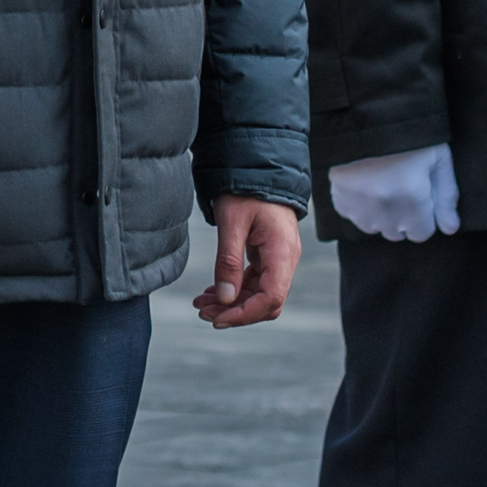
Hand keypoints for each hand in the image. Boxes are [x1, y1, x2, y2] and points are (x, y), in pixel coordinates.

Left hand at [194, 196, 301, 326]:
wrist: (257, 167)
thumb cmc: (246, 190)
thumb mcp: (232, 222)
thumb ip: (229, 261)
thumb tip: (225, 298)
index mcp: (282, 253)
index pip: (271, 298)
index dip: (245, 314)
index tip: (217, 319)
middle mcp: (286, 260)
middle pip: (266, 302)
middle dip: (235, 312)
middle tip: (202, 312)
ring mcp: (279, 259)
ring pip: (259, 294)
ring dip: (232, 302)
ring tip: (201, 304)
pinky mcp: (269, 256)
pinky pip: (255, 282)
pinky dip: (235, 289)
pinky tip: (212, 292)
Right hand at [328, 143, 459, 244]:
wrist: (364, 109)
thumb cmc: (408, 131)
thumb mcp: (438, 158)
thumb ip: (446, 195)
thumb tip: (450, 228)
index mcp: (412, 200)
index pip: (421, 233)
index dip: (424, 216)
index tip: (419, 196)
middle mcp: (384, 209)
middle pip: (397, 232)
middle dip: (402, 216)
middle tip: (399, 186)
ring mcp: (358, 205)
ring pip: (373, 227)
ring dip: (379, 214)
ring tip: (380, 185)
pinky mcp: (338, 196)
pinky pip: (350, 214)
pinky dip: (357, 205)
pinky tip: (362, 183)